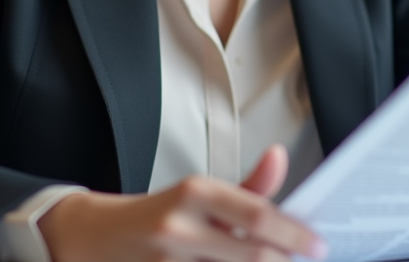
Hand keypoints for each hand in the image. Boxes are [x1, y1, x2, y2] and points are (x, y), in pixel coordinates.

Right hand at [39, 145, 326, 261]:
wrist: (91, 237)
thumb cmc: (157, 214)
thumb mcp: (200, 194)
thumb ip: (248, 186)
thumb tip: (280, 157)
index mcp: (194, 192)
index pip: (257, 214)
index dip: (293, 234)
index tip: (317, 245)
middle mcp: (179, 227)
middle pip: (250, 254)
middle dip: (282, 260)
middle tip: (304, 260)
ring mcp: (165, 261)